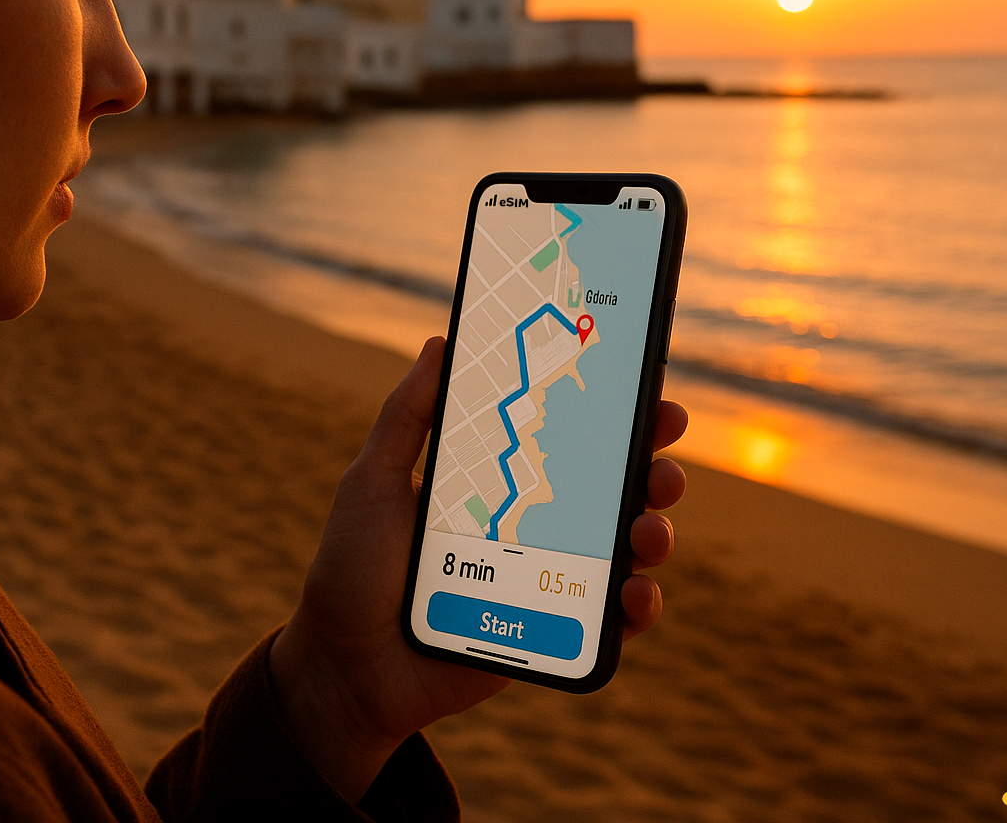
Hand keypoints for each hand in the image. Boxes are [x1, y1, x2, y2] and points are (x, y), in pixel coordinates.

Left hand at [269, 336, 688, 801]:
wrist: (344, 665)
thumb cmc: (353, 568)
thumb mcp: (373, 481)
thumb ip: (406, 417)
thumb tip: (440, 341)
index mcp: (497, 479)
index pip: (566, 435)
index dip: (613, 411)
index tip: (647, 383)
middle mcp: (531, 523)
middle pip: (612, 487)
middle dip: (653, 464)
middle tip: (662, 453)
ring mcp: (545, 578)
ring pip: (626, 548)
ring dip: (655, 530)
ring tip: (649, 528)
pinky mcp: (550, 633)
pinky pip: (612, 620)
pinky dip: (639, 606)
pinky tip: (636, 592)